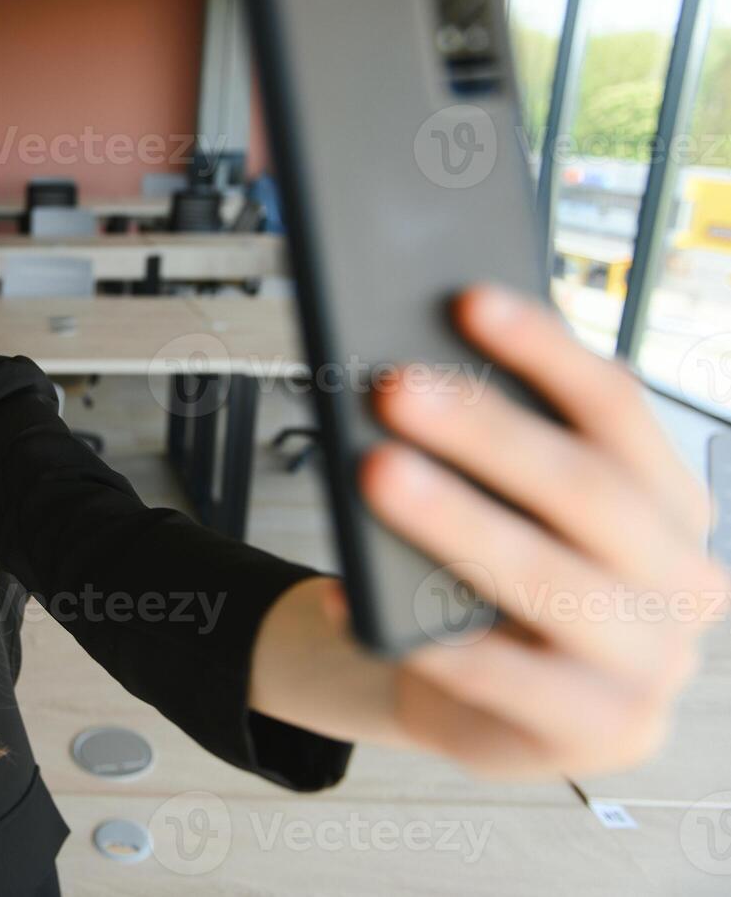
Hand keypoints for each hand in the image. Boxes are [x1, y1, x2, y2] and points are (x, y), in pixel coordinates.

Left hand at [347, 283, 728, 778]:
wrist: (496, 703)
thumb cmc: (502, 581)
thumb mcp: (522, 507)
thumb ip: (504, 444)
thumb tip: (425, 362)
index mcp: (671, 503)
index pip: (618, 408)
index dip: (545, 350)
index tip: (468, 301)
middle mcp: (682, 579)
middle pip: (585, 488)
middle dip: (487, 432)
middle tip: (397, 387)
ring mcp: (651, 663)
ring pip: (547, 579)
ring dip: (456, 520)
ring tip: (375, 473)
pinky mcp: (598, 730)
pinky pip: (497, 675)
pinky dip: (416, 630)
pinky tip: (350, 594)